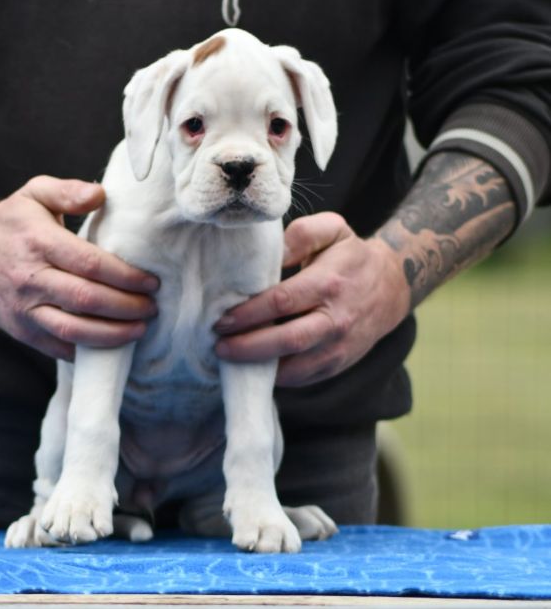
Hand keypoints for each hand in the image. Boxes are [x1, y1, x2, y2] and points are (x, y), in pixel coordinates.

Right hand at [0, 176, 158, 359]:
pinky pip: (58, 348)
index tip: (151, 282)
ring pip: (74, 331)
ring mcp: (23, 308)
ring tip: (139, 330)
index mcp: (38, 242)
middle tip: (151, 308)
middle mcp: (29, 278)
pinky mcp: (20, 329)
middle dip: (127, 307)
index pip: (90, 264)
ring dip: (113, 335)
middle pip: (87, 300)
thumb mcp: (35, 192)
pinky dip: (88, 351)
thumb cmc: (11, 221)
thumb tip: (101, 194)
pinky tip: (111, 344)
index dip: (126, 277)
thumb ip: (69, 191)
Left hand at [214, 212, 409, 385]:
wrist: (391, 288)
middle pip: (286, 341)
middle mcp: (335, 320)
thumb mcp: (332, 229)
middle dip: (247, 347)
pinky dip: (274, 377)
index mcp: (329, 284)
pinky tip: (252, 367)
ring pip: (293, 369)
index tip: (222, 319)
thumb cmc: (351, 256)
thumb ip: (299, 235)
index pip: (282, 302)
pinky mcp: (336, 366)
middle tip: (218, 346)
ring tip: (229, 360)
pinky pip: (301, 379)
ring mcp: (338, 349)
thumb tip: (269, 256)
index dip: (248, 314)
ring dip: (258, 368)